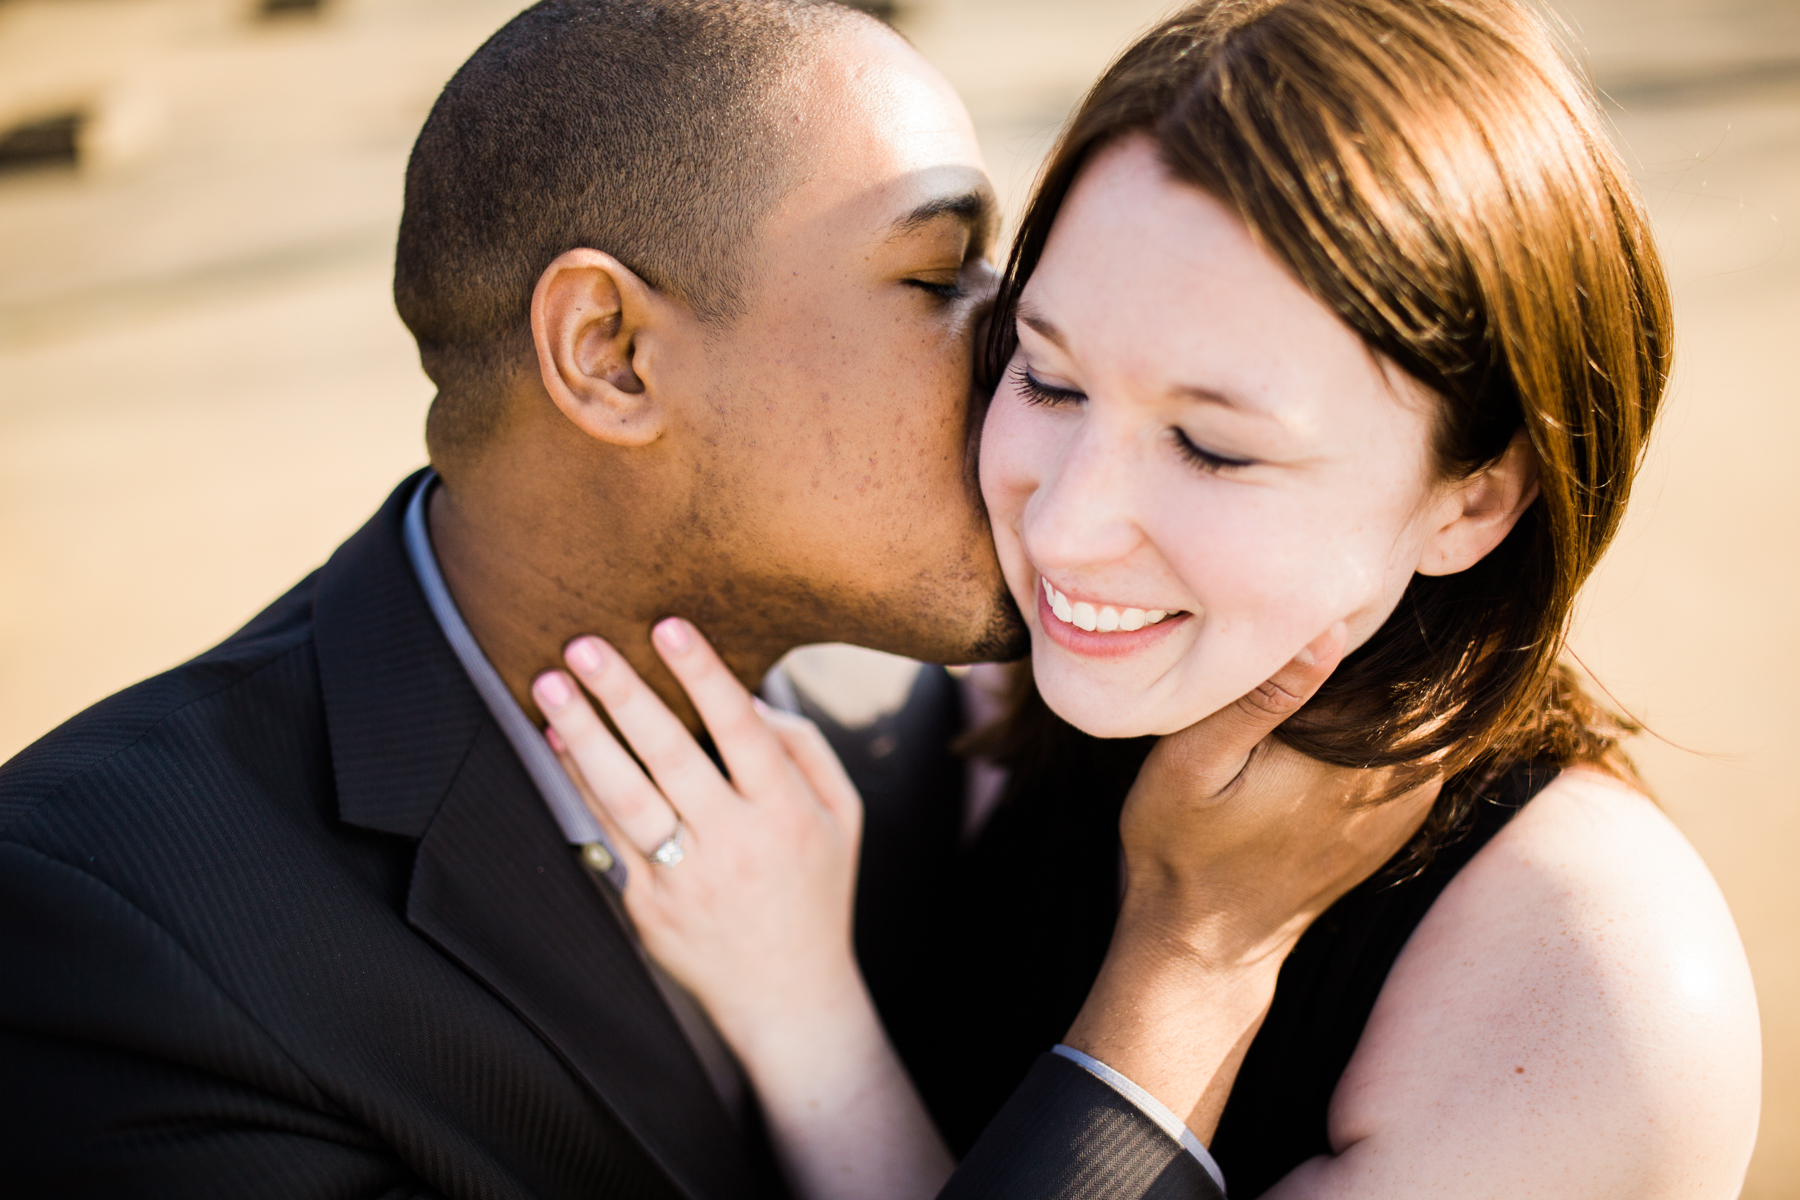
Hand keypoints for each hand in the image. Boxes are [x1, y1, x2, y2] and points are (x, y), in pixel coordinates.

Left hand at [533, 620, 953, 1199]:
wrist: (787, 995)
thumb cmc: (814, 889)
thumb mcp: (840, 815)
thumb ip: (802, 747)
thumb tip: (746, 694)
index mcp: (785, 813)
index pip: (742, 730)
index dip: (704, 676)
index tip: (668, 627)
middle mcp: (734, 843)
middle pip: (671, 758)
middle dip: (625, 696)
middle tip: (584, 645)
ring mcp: (684, 878)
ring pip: (625, 798)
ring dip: (584, 738)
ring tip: (549, 687)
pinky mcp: (646, 904)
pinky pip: (605, 836)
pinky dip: (577, 786)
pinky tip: (554, 743)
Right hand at [1067, 623, 1439, 1141]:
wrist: (1204, 943)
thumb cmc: (1182, 846)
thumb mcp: (1192, 765)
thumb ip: (1260, 698)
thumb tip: (1329, 628)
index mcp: (1354, 756)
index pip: (1423, 664)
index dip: (1409, 608)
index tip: (1379, 563)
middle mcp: (1397, 781)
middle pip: (1440, 684)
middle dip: (1418, 634)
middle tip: (1371, 576)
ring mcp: (1403, 805)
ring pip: (1436, 716)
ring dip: (1411, 676)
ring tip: (1365, 628)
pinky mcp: (1394, 820)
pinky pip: (1422, 751)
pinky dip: (1402, 718)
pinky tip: (1354, 696)